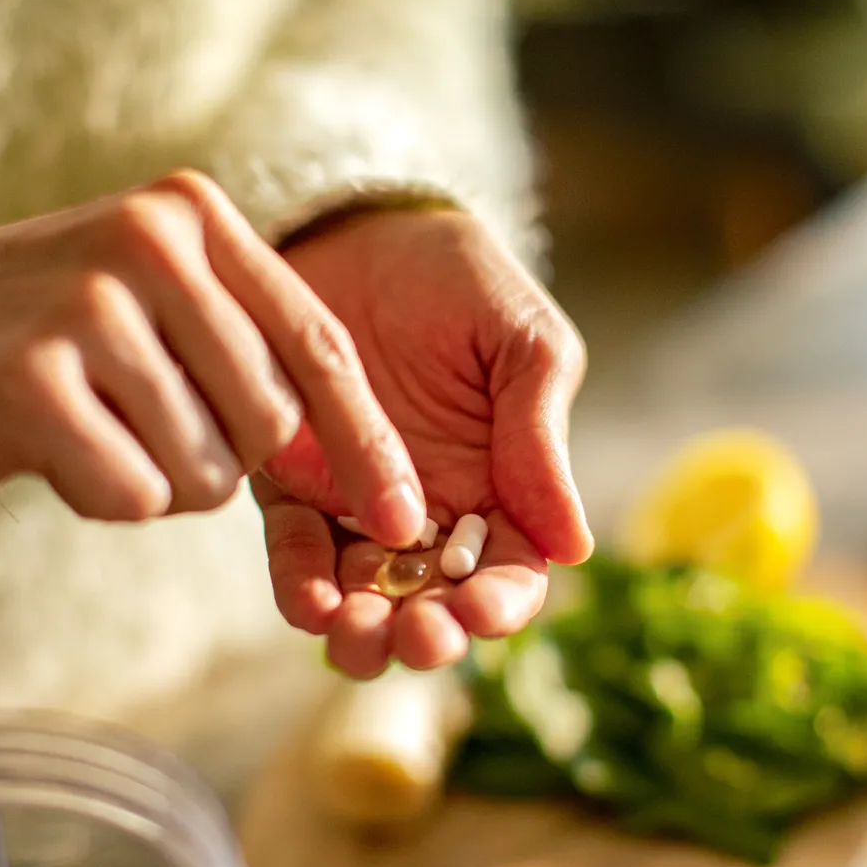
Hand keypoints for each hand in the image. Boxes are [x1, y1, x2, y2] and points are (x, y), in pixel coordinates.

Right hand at [0, 172, 424, 540]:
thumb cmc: (53, 330)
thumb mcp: (159, 298)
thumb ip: (252, 344)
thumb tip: (375, 462)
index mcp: (193, 215)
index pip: (318, 345)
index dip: (367, 442)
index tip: (403, 517)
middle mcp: (149, 242)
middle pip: (269, 424)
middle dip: (226, 460)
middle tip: (151, 428)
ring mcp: (88, 306)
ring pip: (204, 471)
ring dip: (164, 481)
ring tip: (98, 428)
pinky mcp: (32, 381)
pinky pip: (134, 496)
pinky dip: (108, 497)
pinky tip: (58, 450)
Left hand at [255, 208, 592, 676]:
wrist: (357, 227)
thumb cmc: (459, 279)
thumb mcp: (523, 343)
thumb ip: (541, 438)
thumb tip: (575, 548)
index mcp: (501, 491)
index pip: (509, 575)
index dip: (499, 606)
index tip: (481, 611)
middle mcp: (429, 517)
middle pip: (434, 608)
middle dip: (426, 637)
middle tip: (416, 639)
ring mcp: (355, 510)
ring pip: (363, 600)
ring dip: (362, 634)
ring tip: (357, 634)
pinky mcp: (291, 488)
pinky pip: (295, 553)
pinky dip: (301, 585)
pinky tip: (310, 600)